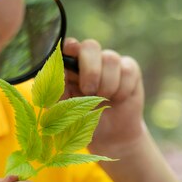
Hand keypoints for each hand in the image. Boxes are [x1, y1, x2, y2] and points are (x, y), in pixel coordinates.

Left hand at [63, 38, 145, 154]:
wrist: (109, 136)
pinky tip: (118, 99)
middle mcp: (90, 60)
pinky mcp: (129, 70)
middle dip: (90, 69)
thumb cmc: (81, 120)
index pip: (69, 45)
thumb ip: (55, 91)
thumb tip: (52, 74)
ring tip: (102, 100)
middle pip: (91, 46)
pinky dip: (122, 89)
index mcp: (70, 66)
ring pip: (111, 58)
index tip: (70, 61)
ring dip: (106, 84)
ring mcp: (110, 63)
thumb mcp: (63, 109)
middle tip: (88, 91)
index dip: (71, 48)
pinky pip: (128, 70)